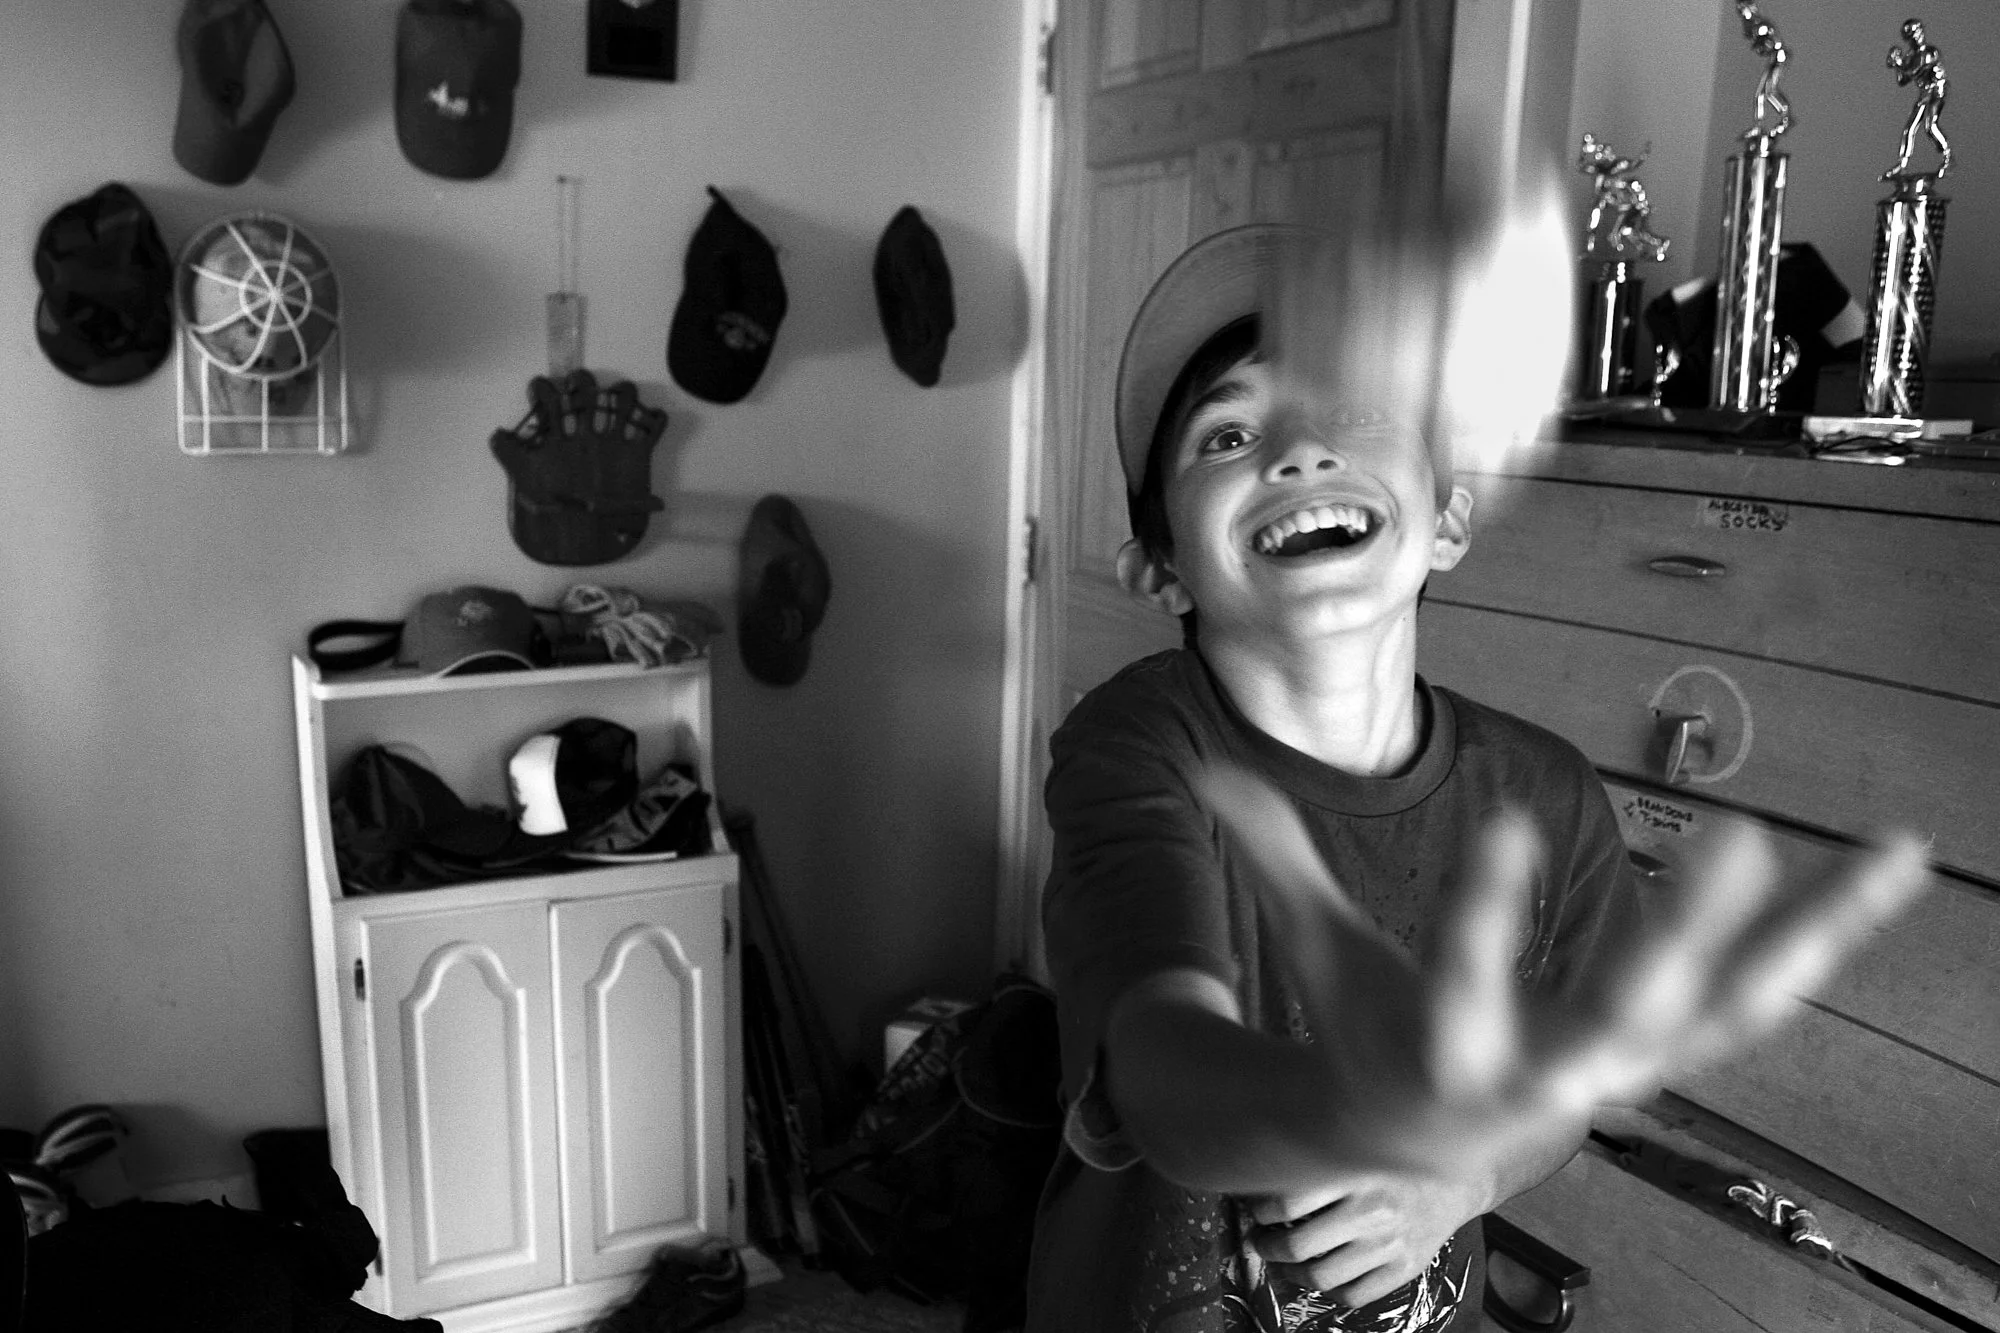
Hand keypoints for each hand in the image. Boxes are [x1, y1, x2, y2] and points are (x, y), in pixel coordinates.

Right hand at [1195, 767, 1931, 1174]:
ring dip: (1807, 934)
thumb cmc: (1366, 1025)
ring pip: (1732, 1009)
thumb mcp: (1319, 953)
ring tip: (1887, 853)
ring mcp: (1628, 1064)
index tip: (1500, 820)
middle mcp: (1553, 1071)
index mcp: (1450, 1052)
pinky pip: (1761, 996)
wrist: (1421, 1132)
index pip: (1464, 987)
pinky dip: (1822, 935)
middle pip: (1629, 1009)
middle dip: (1682, 932)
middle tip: (1737, 835)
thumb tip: (1212, 778)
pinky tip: (1881, 868)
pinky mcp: (1671, 1049)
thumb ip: (1277, 860)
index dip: (1483, 913)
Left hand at [1248, 1169, 1483, 1306]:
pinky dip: (1329, 1292)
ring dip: (1290, 1274)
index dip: (1260, 1211)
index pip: (1287, 1203)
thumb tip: (1264, 1169)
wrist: (1458, 1177)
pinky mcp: (1405, 1269)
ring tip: (1282, 1263)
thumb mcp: (1358, 1145)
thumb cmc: (1396, 1157)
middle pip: (1297, 1245)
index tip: (1256, 1209)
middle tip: (1259, 1239)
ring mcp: (1388, 1244)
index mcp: (1354, 1173)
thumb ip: (1319, 1158)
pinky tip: (1320, 1276)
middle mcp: (1370, 1211)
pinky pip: (1354, 1296)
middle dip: (1266, 1246)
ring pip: (1321, 1277)